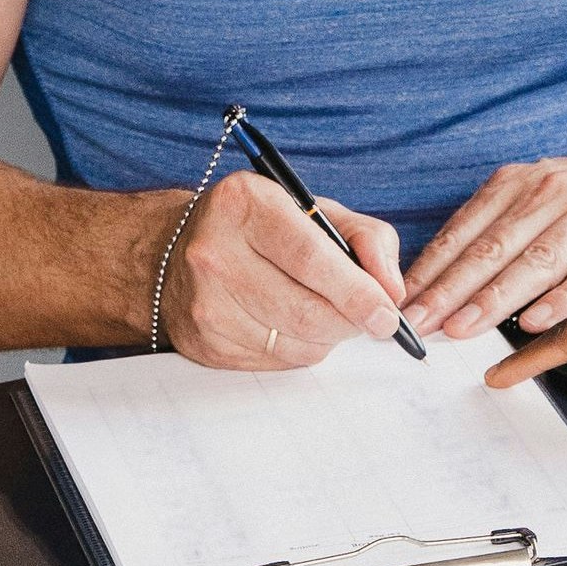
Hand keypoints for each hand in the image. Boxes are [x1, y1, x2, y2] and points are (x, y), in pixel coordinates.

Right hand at [159, 172, 405, 369]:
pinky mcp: (203, 343)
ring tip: (327, 312)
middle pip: (306, 311)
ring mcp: (204, 303)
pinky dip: (300, 350)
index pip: (311, 258)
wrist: (174, 252)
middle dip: (350, 321)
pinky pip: (275, 362)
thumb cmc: (260, 226)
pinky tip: (292, 325)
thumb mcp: (315, 210)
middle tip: (370, 317)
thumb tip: (392, 290)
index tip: (388, 313)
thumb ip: (367, 238)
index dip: (357, 292)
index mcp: (244, 204)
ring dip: (328, 337)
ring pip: (295, 343)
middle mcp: (214, 252)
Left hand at [405, 122, 566, 342]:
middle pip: (495, 246)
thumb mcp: (549, 192)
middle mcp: (557, 190)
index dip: (434, 269)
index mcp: (526, 181)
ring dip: (495, 298)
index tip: (404, 302)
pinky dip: (563, 297)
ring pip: (538, 260)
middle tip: (420, 324)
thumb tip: (444, 279)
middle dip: (451, 289)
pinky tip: (535, 321)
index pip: (468, 228)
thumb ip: (505, 227)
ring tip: (462, 328)